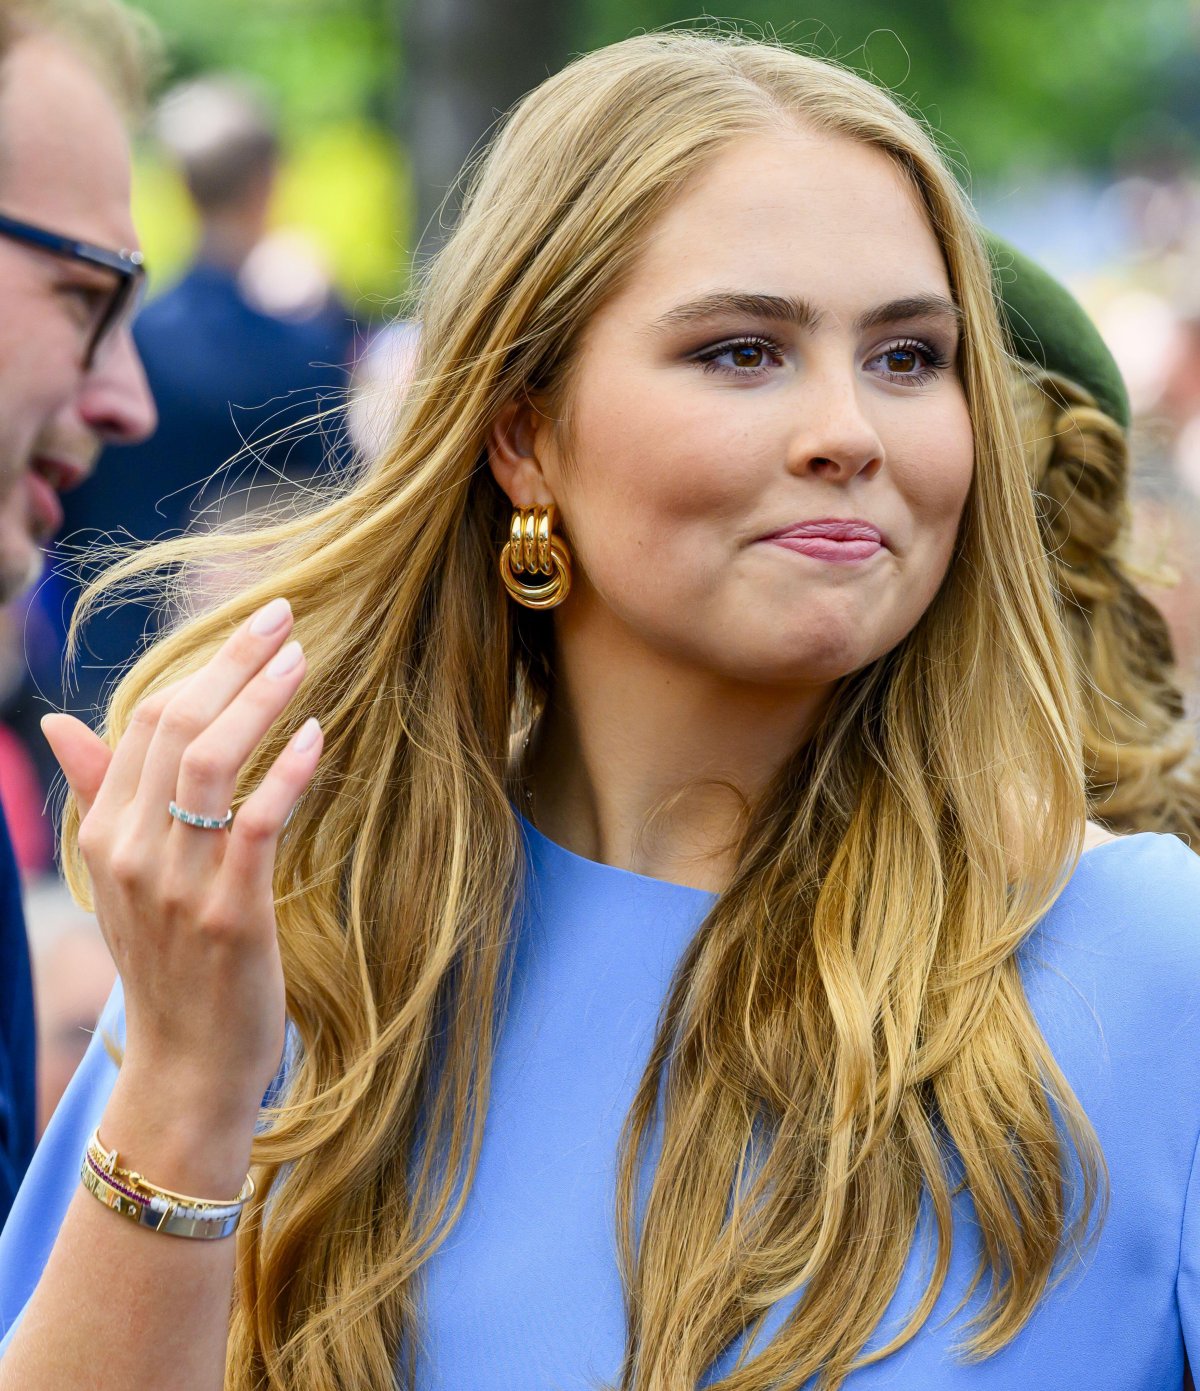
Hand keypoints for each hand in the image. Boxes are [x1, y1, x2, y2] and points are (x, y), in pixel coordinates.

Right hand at [42, 596, 322, 1126]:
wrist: (187, 1069)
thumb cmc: (170, 965)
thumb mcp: (123, 879)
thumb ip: (102, 795)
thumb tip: (60, 724)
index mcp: (107, 835)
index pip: (147, 725)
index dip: (202, 667)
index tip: (251, 628)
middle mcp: (132, 852)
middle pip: (176, 727)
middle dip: (232, 661)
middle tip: (284, 615)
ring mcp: (177, 885)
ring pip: (211, 762)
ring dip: (259, 699)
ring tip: (302, 658)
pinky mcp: (229, 915)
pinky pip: (255, 824)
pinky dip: (286, 770)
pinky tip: (317, 735)